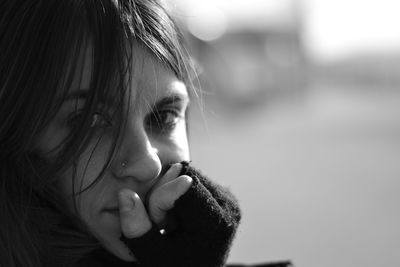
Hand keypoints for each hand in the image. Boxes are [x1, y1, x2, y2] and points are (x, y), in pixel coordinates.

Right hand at [119, 162, 240, 266]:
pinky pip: (194, 180)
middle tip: (164, 224)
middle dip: (165, 194)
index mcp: (217, 222)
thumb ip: (137, 226)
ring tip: (173, 224)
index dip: (161, 199)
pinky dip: (179, 194)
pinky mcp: (224, 197)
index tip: (159, 224)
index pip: (183, 184)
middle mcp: (229, 205)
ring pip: (188, 174)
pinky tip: (180, 218)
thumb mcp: (152, 253)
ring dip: (170, 194)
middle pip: (186, 175)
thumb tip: (124, 193)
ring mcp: (229, 200)